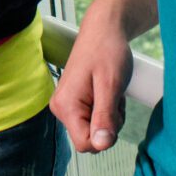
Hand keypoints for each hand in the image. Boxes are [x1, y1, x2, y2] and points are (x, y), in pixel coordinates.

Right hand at [50, 9, 134, 153]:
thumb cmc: (107, 51)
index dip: (106, 136)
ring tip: (111, 92)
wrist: (104, 30)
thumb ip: (105, 117)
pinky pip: (92, 121)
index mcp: (66, 105)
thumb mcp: (111, 85)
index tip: (114, 113)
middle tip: (114, 98)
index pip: (86, 144)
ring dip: (109, 117)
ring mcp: (66, 106)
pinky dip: (105, 111)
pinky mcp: (73, 103)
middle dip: (108, 125)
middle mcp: (61, 108)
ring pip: (93, 131)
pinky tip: (106, 93)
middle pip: (90, 139)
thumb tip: (101, 145)